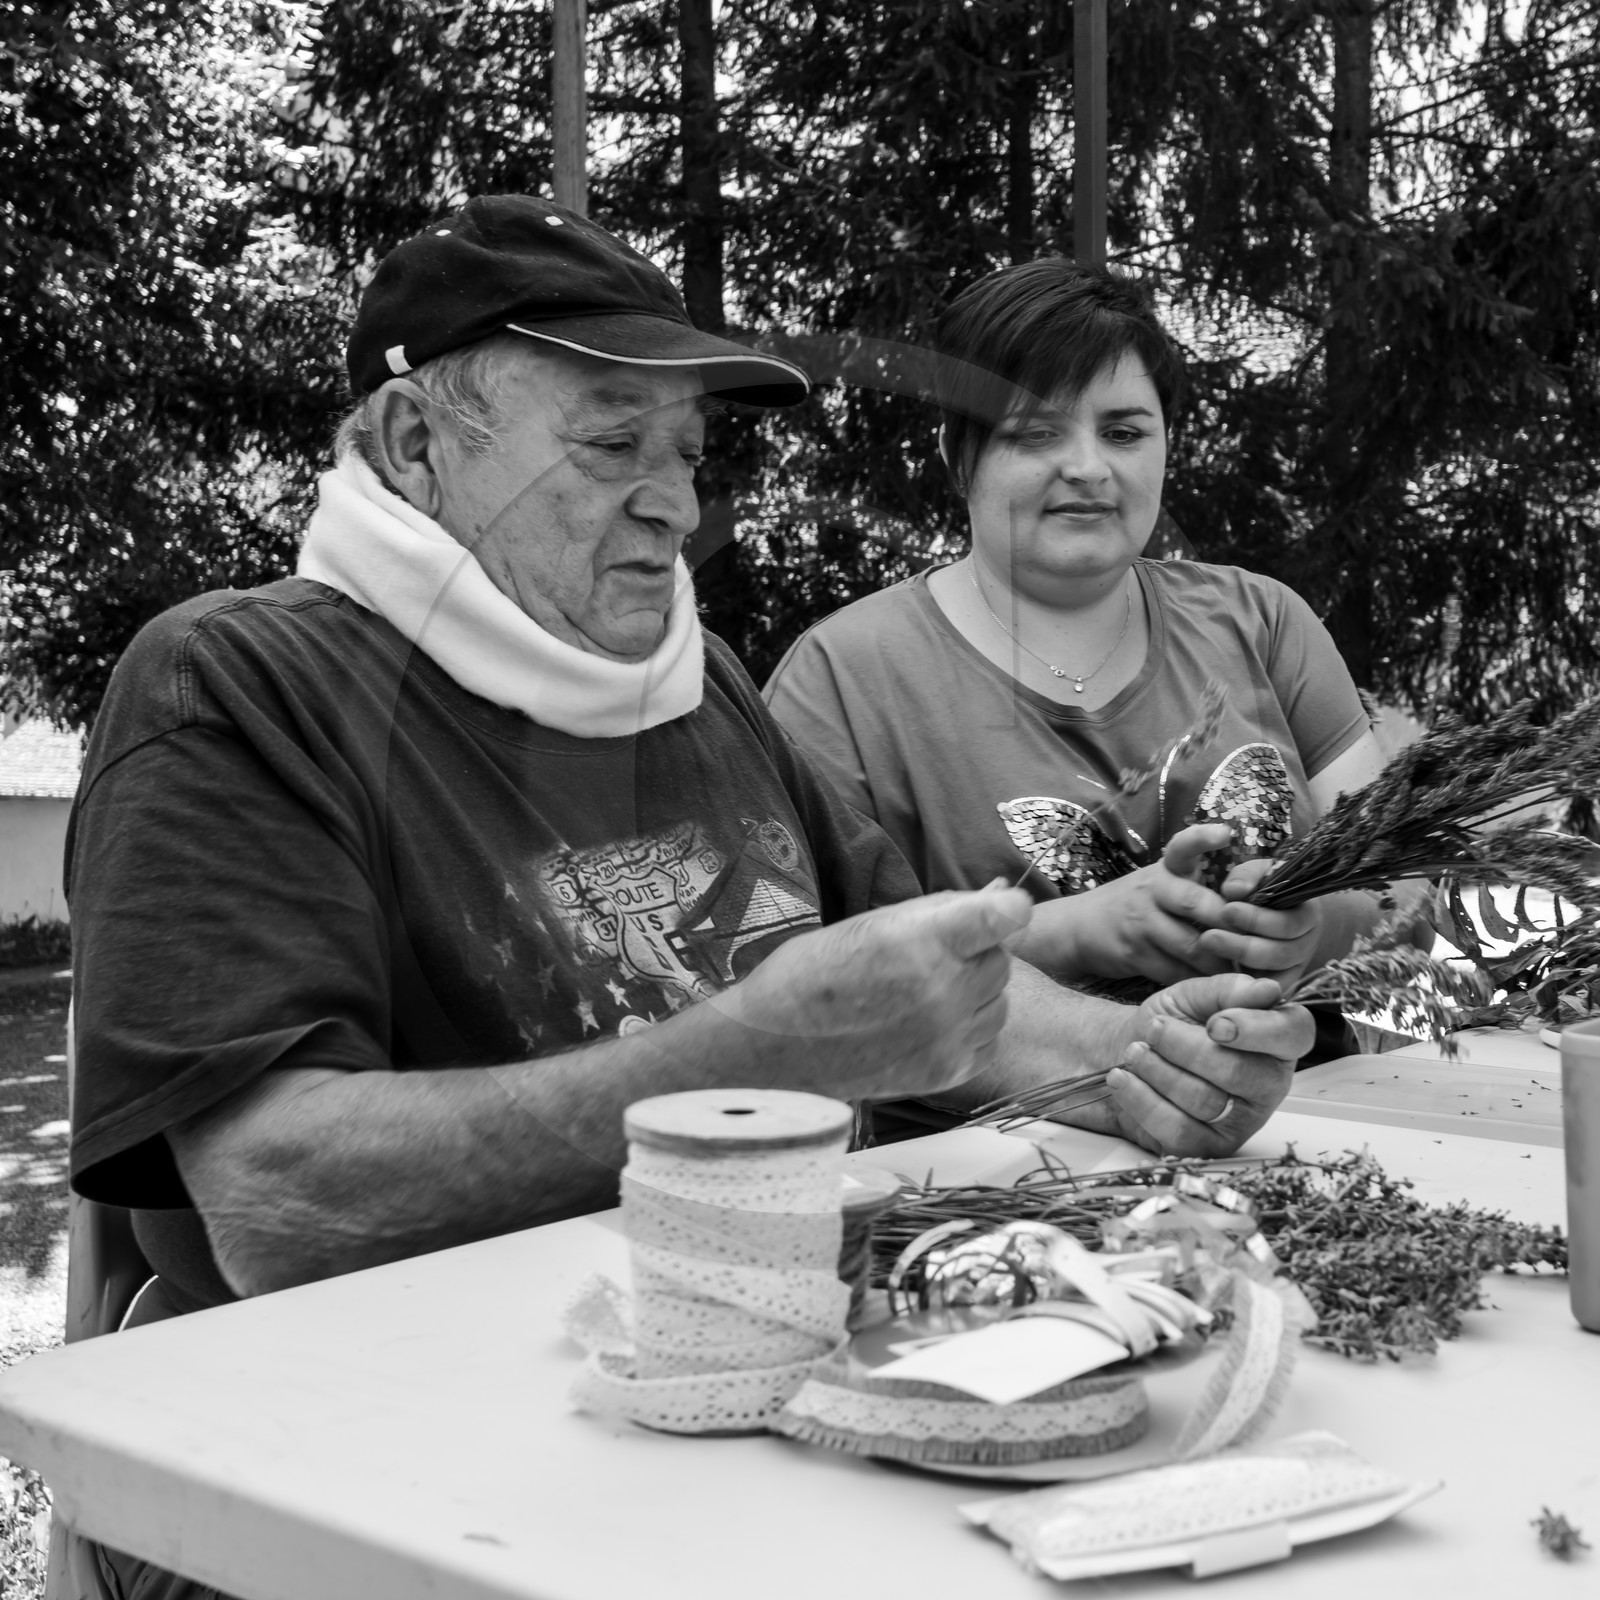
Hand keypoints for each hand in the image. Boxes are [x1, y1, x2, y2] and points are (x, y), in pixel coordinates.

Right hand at [718, 885, 1033, 1102]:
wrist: (773, 1045)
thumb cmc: (814, 972)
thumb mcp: (874, 922)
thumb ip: (943, 909)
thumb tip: (1001, 891)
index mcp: (922, 941)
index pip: (1007, 915)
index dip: (1007, 907)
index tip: (999, 909)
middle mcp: (941, 990)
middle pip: (1002, 959)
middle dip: (978, 952)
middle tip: (934, 956)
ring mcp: (946, 1036)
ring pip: (1000, 1002)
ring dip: (977, 991)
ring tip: (928, 991)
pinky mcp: (944, 1071)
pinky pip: (987, 1040)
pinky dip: (969, 1029)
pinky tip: (930, 1022)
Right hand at [1025, 823, 1236, 984]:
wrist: (1077, 928)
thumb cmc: (1134, 905)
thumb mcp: (1158, 884)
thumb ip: (1194, 888)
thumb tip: (1252, 905)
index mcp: (1164, 870)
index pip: (1182, 846)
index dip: (1202, 838)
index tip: (1225, 833)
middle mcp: (1152, 891)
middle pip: (1197, 903)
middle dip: (1230, 925)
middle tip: (1257, 942)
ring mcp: (1140, 923)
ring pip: (1191, 945)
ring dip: (1220, 962)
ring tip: (1243, 973)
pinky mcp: (1133, 953)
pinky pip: (1174, 971)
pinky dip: (1197, 981)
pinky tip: (1213, 987)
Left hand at [1081, 974, 1309, 1154]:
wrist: (1126, 1054)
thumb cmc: (1170, 1023)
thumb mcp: (1193, 996)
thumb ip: (1228, 990)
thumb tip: (1266, 989)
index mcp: (1276, 1041)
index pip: (1293, 1035)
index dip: (1256, 1030)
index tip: (1216, 1023)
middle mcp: (1268, 1084)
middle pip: (1240, 1073)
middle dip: (1187, 1048)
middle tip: (1155, 1029)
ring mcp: (1241, 1121)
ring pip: (1205, 1101)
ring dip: (1159, 1070)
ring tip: (1135, 1051)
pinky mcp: (1208, 1146)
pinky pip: (1178, 1130)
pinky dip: (1142, 1100)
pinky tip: (1123, 1079)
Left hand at [1195, 858, 1321, 987]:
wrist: (1274, 913)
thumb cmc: (1263, 889)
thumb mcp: (1259, 874)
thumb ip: (1248, 876)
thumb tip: (1235, 889)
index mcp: (1307, 916)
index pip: (1289, 924)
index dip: (1257, 920)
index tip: (1227, 910)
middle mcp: (1306, 945)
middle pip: (1279, 953)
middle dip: (1242, 945)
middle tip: (1209, 936)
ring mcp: (1293, 968)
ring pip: (1270, 974)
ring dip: (1237, 961)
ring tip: (1207, 946)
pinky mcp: (1278, 984)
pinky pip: (1264, 993)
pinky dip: (1243, 986)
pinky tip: (1217, 975)